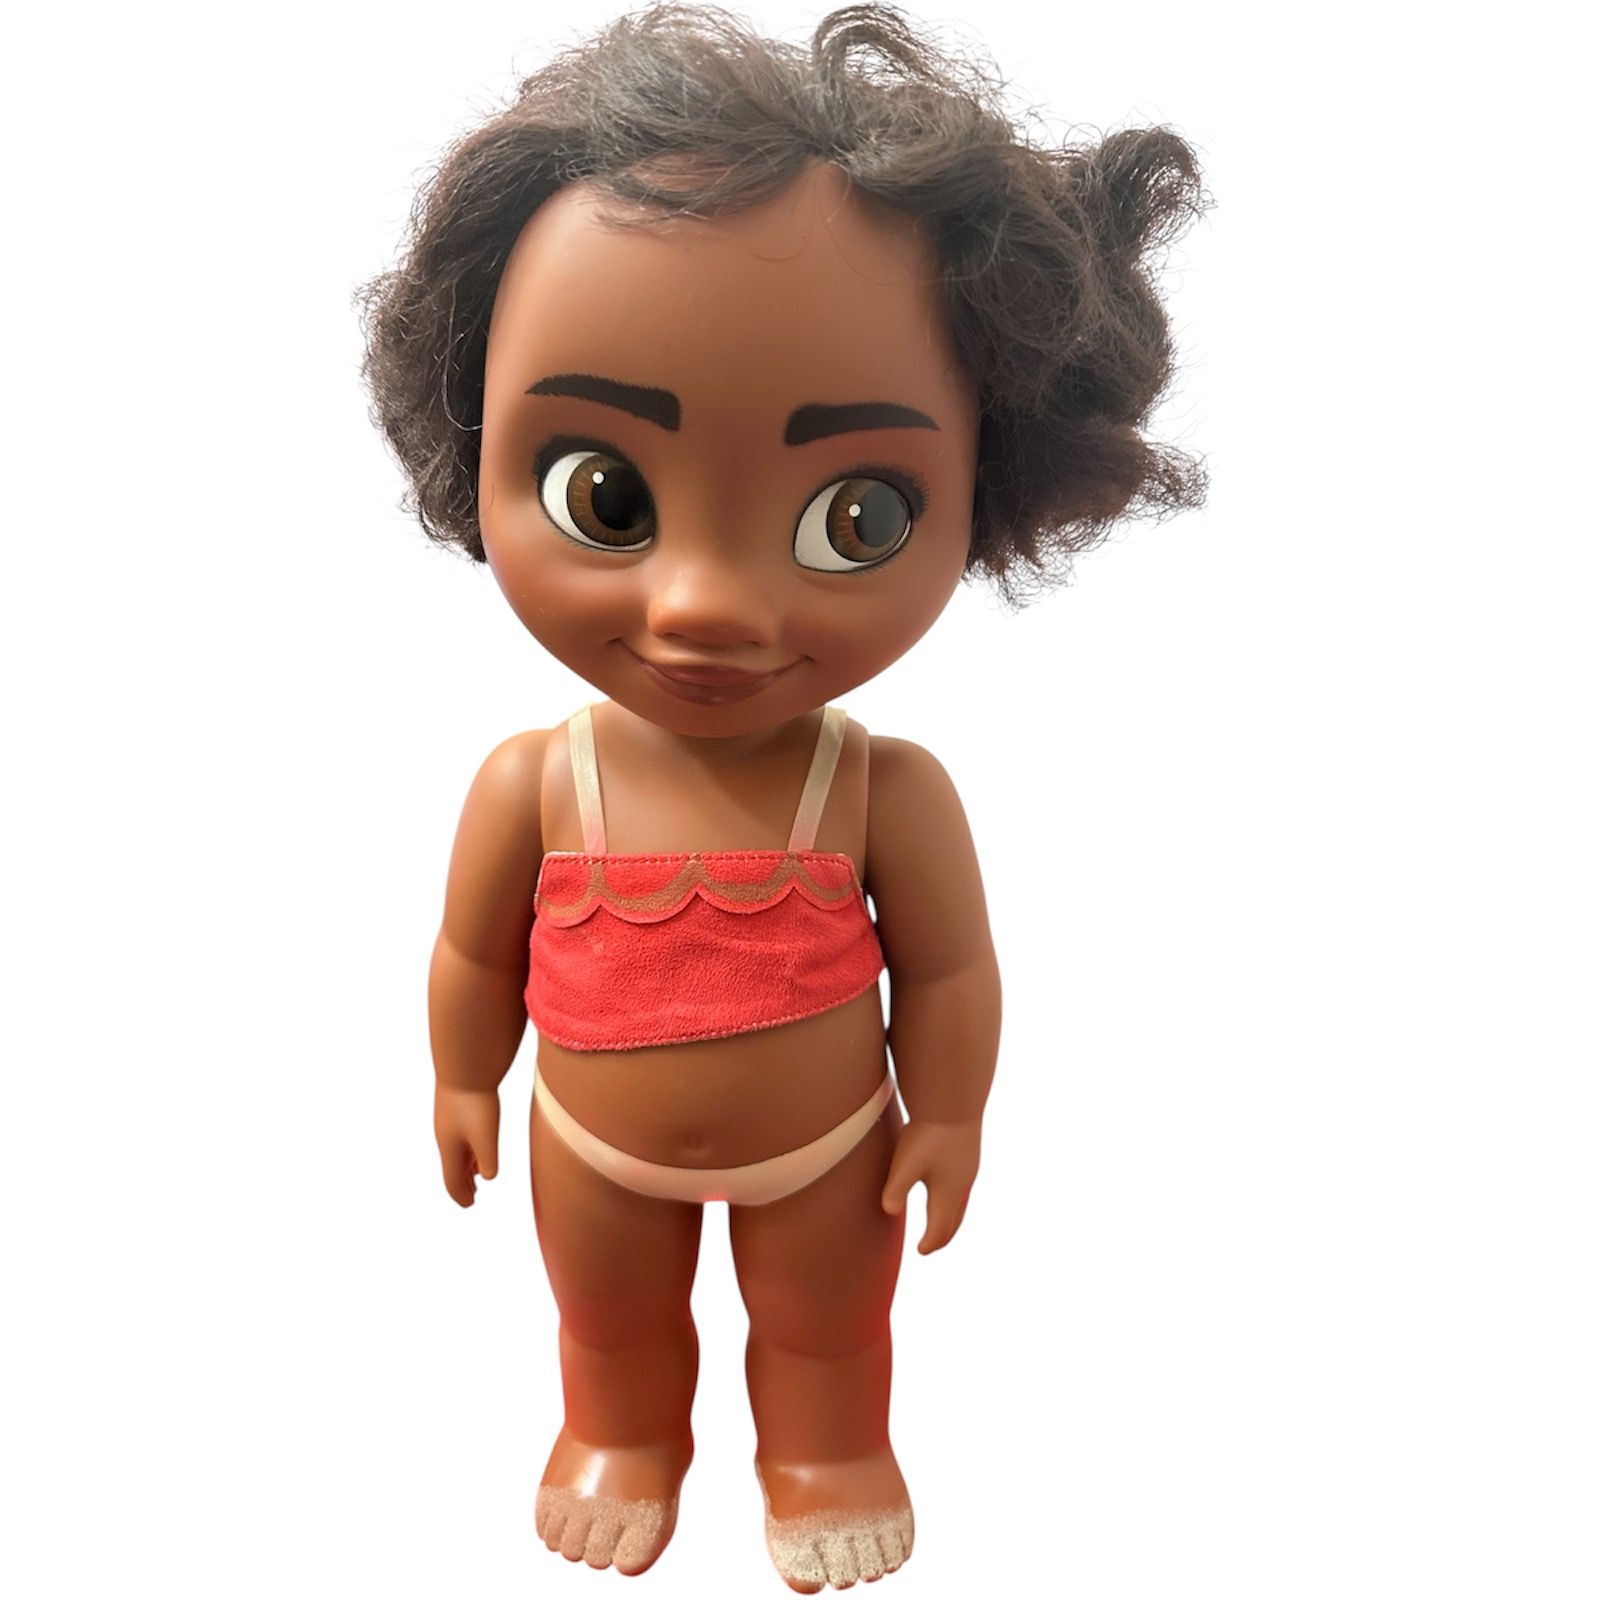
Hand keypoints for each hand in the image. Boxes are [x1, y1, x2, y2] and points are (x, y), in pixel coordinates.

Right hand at [434, 1084, 499, 1206]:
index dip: (461, 1195)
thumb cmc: (475, 1101)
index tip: (470, 1205)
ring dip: (466, 1167)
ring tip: (475, 1176)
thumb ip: (487, 1160)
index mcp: (449, 1147)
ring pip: (456, 1151)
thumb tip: (488, 1177)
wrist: (465, 1063)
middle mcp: (445, 1136)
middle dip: (462, 1184)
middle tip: (471, 1198)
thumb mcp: (485, 1135)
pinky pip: (460, 1136)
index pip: (452, 1180)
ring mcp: (448, 1120)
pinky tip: (477, 1146)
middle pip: (452, 1167)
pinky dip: (468, 1150)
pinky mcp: (455, 1106)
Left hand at [881, 1118, 980, 1253]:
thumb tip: (889, 1211)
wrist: (954, 1099)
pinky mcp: (969, 1153)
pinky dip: (954, 1199)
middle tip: (932, 1244)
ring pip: (961, 1203)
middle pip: (954, 1220)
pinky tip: (947, 1187)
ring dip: (951, 1217)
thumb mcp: (906, 1164)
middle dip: (943, 1235)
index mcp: (948, 1194)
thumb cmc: (928, 1133)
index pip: (940, 1228)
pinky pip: (963, 1186)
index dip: (930, 1242)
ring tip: (942, 1221)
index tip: (921, 1251)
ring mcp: (969, 1169)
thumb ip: (895, 1190)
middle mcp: (962, 1186)